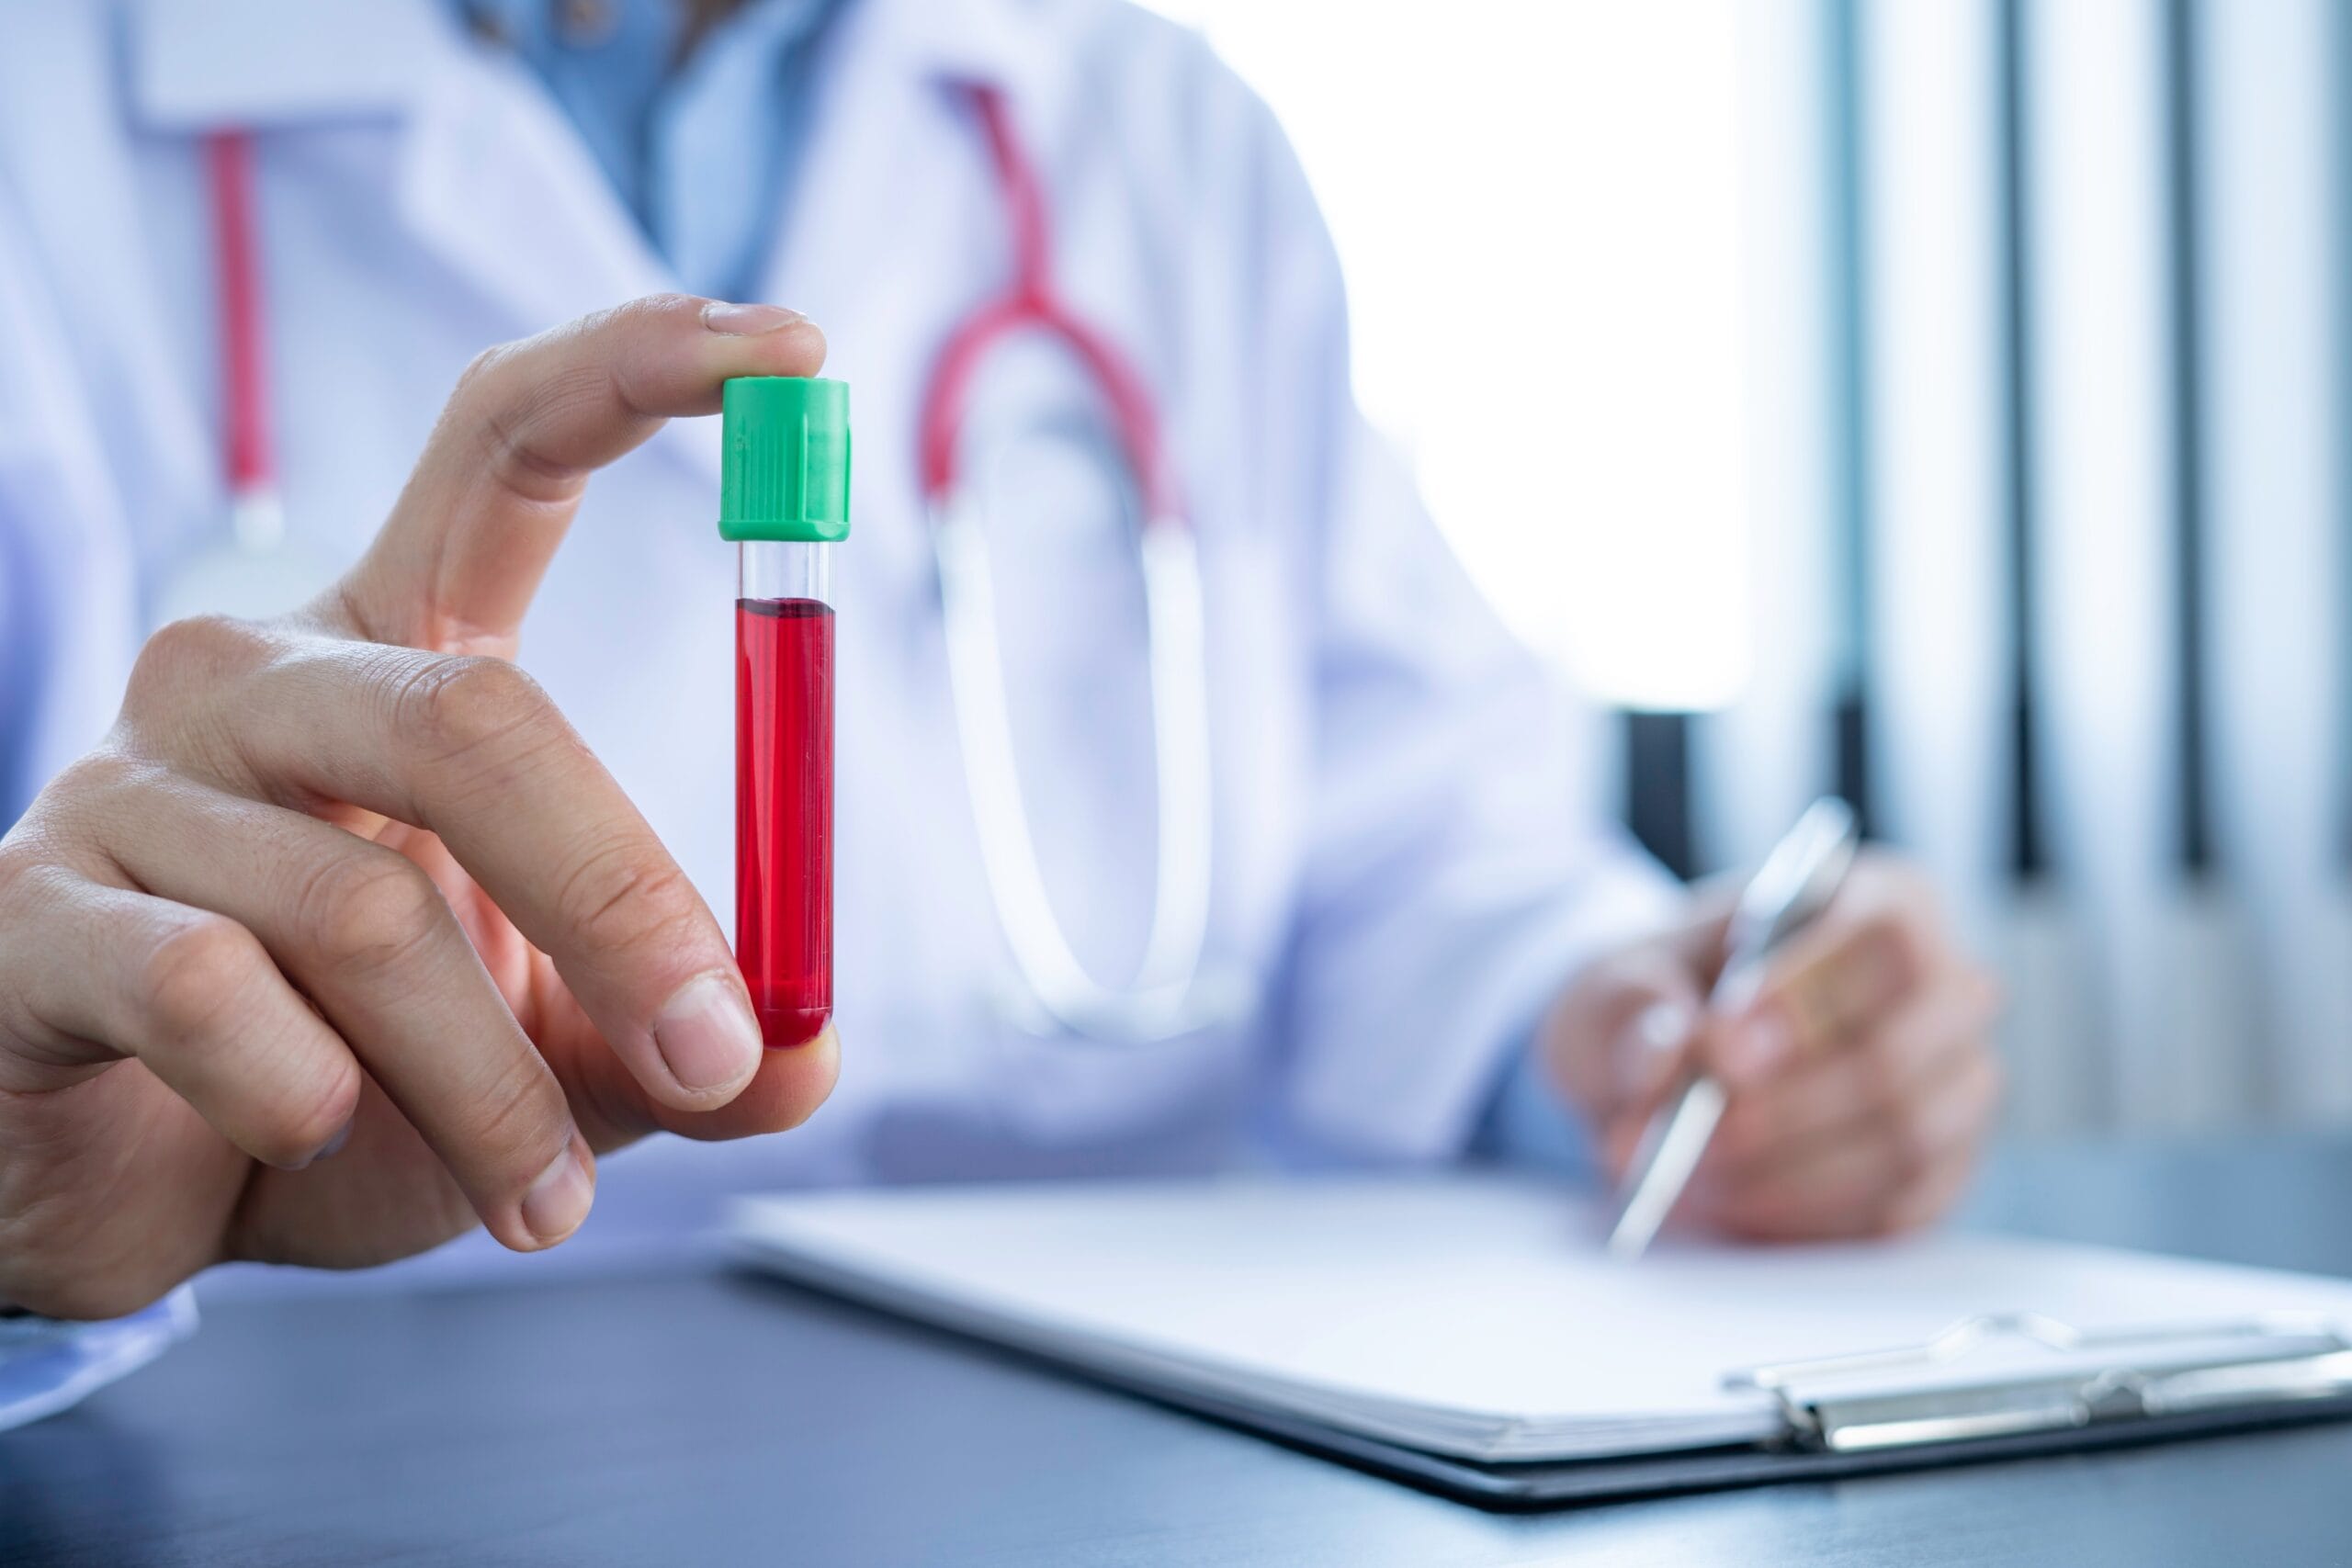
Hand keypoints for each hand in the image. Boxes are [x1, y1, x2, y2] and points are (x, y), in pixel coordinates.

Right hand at [0, 296, 837, 1317]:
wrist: (117, 1183)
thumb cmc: (345, 1076)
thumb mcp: (546, 1064)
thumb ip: (672, 1043)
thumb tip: (802, 1052)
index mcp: (394, 652)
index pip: (502, 444)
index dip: (641, 372)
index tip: (793, 347)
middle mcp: (256, 672)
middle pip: (477, 716)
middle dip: (623, 903)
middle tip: (711, 1050)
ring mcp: (128, 782)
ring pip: (364, 907)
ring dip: (489, 1087)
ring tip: (542, 1203)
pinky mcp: (32, 916)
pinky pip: (210, 990)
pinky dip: (309, 1097)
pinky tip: (312, 1139)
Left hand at [1543, 852, 2002, 1241]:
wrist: (1668, 1063)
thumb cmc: (1659, 1000)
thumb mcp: (1620, 982)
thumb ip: (1635, 1007)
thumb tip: (1669, 1048)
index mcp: (1886, 902)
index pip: (1885, 939)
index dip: (1805, 999)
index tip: (1717, 1046)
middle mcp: (1945, 992)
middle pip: (1899, 1056)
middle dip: (1783, 1109)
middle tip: (1691, 1136)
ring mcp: (1955, 1088)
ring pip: (1902, 1143)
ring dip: (1782, 1174)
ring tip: (1684, 1177)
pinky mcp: (1940, 1173)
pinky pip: (1894, 1213)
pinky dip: (1802, 1219)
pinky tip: (1725, 1205)